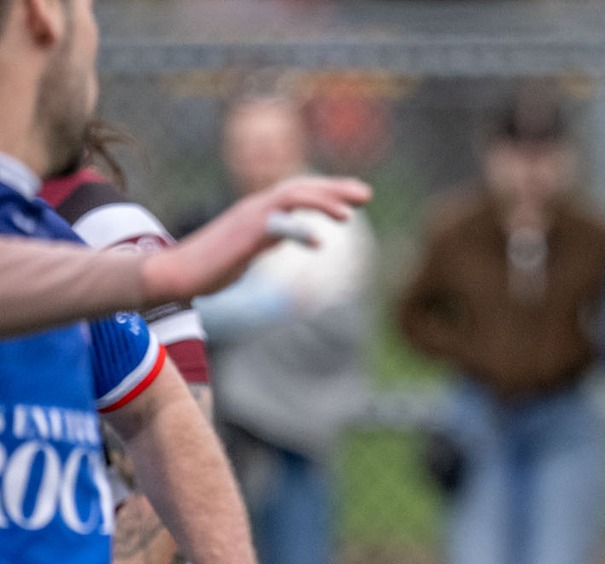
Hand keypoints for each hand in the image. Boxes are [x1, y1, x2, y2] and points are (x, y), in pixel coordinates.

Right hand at [138, 175, 371, 305]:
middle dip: (335, 189)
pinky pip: (275, 228)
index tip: (359, 196)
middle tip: (366, 194)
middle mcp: (256, 208)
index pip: (300, 192)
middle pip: (300, 188)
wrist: (178, 273)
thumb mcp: (251, 248)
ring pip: (290, 198)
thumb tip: (290, 236)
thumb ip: (271, 238)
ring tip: (348, 215)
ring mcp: (249, 219)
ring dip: (322, 202)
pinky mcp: (243, 236)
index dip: (330, 191)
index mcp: (261, 211)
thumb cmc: (212, 264)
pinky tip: (319, 244)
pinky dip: (298, 231)